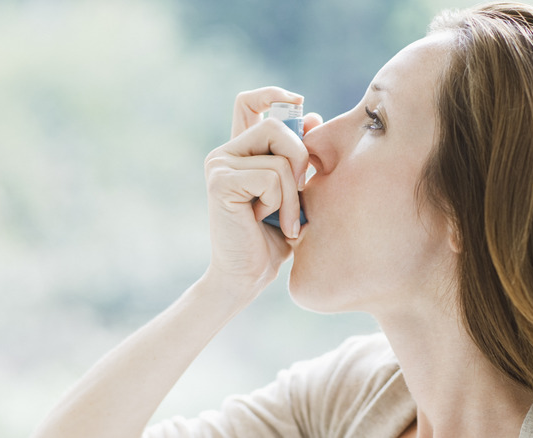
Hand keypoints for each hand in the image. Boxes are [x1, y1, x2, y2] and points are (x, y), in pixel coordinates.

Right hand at [202, 87, 319, 297]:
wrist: (248, 275)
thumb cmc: (275, 236)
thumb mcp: (295, 190)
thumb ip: (299, 156)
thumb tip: (312, 115)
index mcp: (242, 152)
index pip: (248, 102)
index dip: (273, 94)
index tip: (299, 101)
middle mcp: (225, 153)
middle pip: (276, 125)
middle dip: (300, 157)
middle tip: (300, 192)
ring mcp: (219, 165)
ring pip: (279, 155)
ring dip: (294, 193)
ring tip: (284, 219)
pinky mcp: (220, 182)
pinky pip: (271, 177)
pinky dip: (283, 203)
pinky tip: (267, 221)